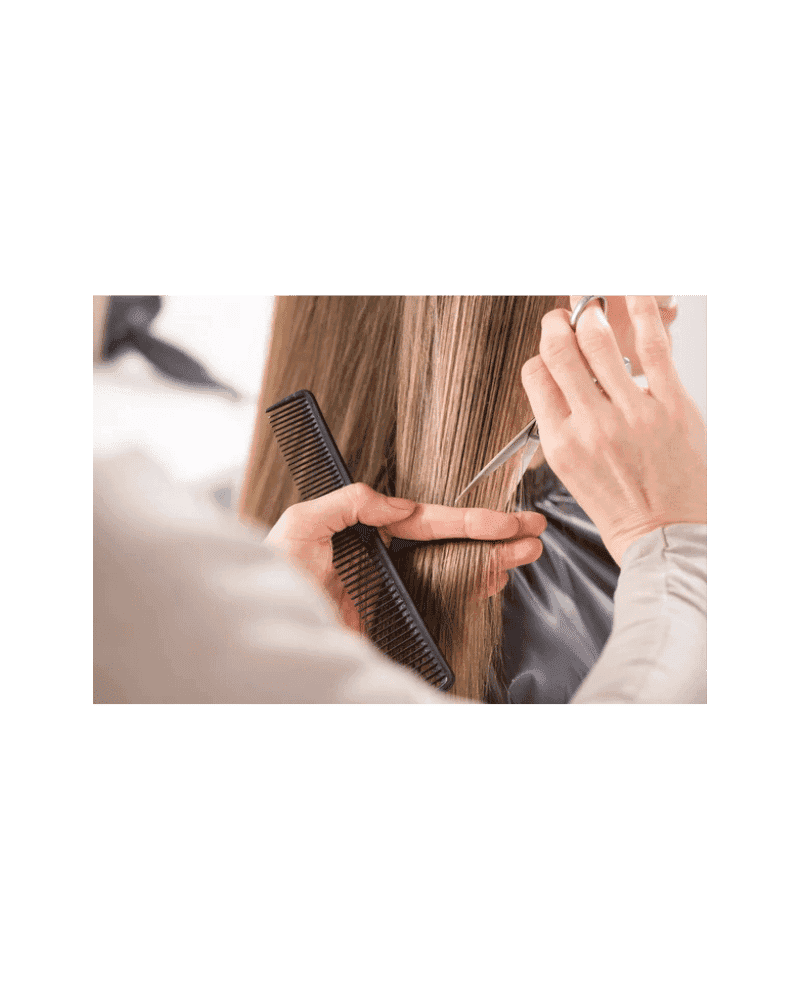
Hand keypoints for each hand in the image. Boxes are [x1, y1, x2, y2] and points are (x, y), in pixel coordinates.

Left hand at [266, 483, 546, 630]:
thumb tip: (401, 505)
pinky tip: (492, 582)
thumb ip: (349, 503)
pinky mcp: (391, 621)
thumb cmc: (272, 573)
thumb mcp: (302, 524)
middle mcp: (385, 560)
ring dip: (490, 563)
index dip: (469, 521)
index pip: (428, 522)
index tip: (505, 520)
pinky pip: (438, 605)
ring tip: (525, 556)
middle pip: (451, 545)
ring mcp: (391, 591)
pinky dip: (467, 592)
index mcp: (368, 532)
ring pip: (452, 571)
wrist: (262, 627)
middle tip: (533, 536)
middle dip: (494, 539)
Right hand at [521, 295, 705, 564]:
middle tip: (563, 318)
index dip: (540, 355)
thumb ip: (562, 426)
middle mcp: (591, 425)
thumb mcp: (572, 472)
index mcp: (561, 442)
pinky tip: (635, 294)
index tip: (550, 349)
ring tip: (593, 309)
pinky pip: (652, 347)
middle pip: (561, 351)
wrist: (664, 537)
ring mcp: (632, 414)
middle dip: (557, 324)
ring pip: (599, 341)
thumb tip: (560, 384)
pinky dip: (642, 313)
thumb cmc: (620, 508)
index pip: (535, 376)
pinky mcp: (670, 406)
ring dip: (591, 314)